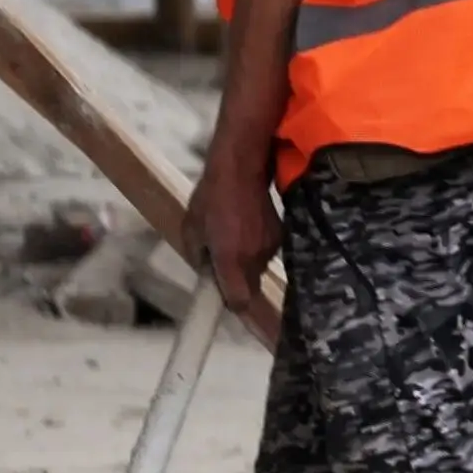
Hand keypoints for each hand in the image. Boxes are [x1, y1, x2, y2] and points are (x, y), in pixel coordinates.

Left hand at [191, 146, 281, 305]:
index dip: (232, 304)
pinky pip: (265, 251)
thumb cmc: (210, 196)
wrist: (243, 167)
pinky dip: (256, 246)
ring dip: (245, 260)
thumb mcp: (191, 228)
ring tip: (233, 235)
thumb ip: (197, 256)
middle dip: (235, 279)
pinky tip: (247, 226)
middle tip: (220, 260)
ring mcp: (271, 247)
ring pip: (256, 267)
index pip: (239, 301)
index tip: (222, 299)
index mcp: (231, 259)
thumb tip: (207, 272)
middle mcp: (255, 258)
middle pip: (248, 285)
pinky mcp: (281, 236)